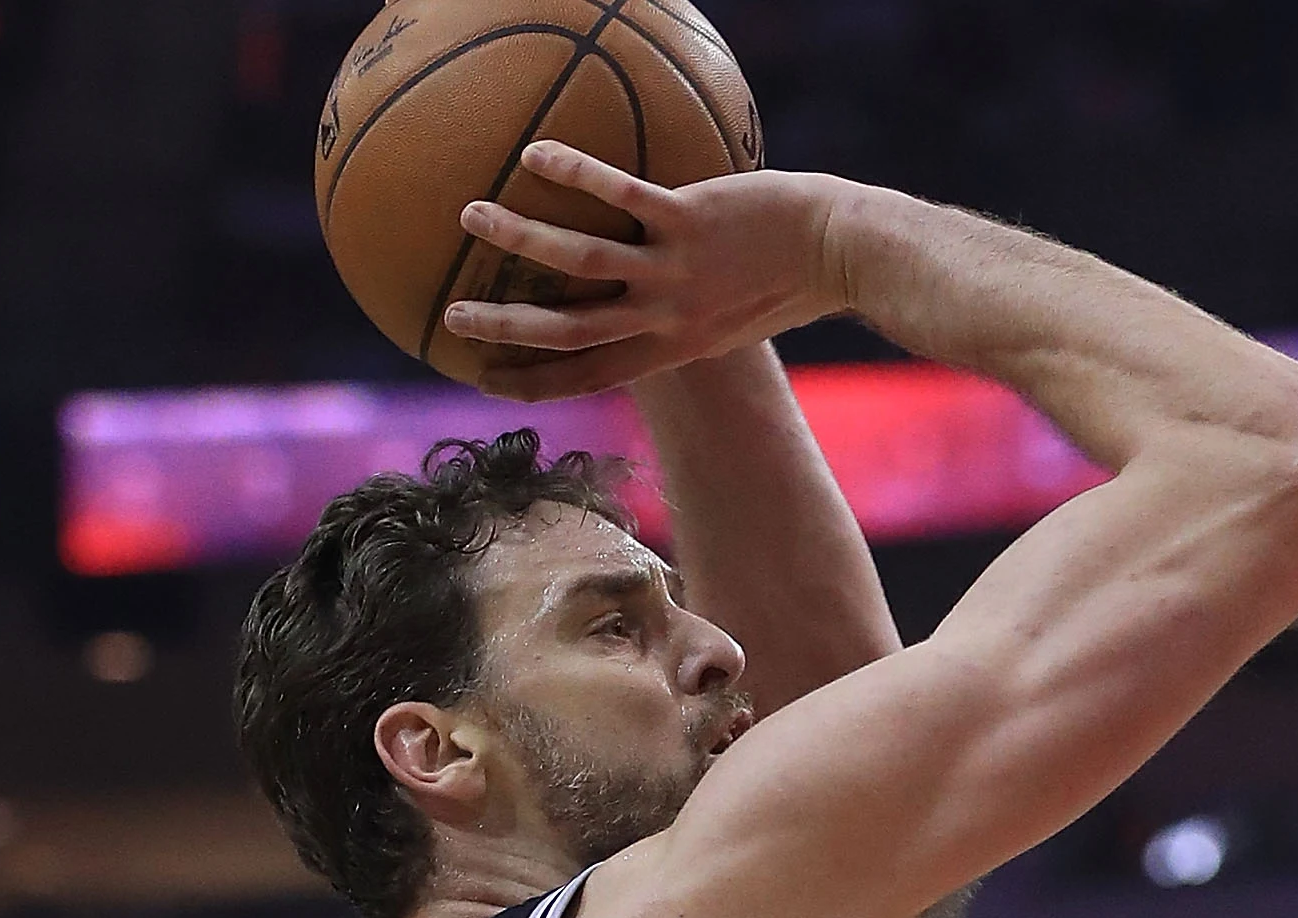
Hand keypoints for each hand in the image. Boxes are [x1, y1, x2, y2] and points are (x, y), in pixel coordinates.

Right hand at [443, 141, 853, 400]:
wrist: (845, 251)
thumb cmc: (795, 280)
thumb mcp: (736, 319)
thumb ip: (688, 317)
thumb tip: (651, 305)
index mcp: (676, 347)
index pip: (591, 374)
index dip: (536, 381)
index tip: (487, 380)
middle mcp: (668, 317)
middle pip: (568, 330)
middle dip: (506, 328)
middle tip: (451, 317)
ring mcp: (676, 270)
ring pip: (579, 262)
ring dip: (521, 240)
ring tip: (472, 215)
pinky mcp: (691, 220)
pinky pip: (621, 195)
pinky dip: (576, 176)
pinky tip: (535, 155)